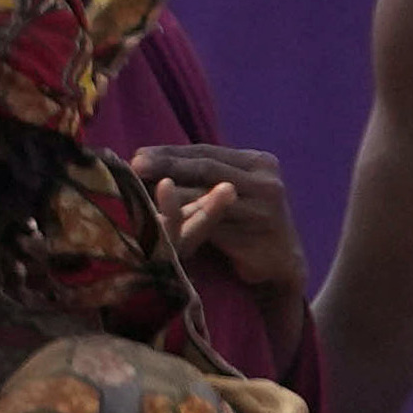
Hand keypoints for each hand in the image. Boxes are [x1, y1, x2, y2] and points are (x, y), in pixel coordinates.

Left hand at [119, 141, 301, 312]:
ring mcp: (265, 209)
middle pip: (207, 169)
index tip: (137, 154)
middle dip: (168, 166)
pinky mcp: (257, 236)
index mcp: (258, 162)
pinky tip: (161, 222)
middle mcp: (266, 181)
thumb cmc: (243, 220)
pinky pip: (214, 227)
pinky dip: (186, 223)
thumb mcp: (227, 189)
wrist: (278, 260)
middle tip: (135, 165)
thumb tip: (142, 157)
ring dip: (173, 194)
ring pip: (209, 197)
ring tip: (141, 191)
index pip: (206, 151)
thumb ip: (200, 173)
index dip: (169, 152)